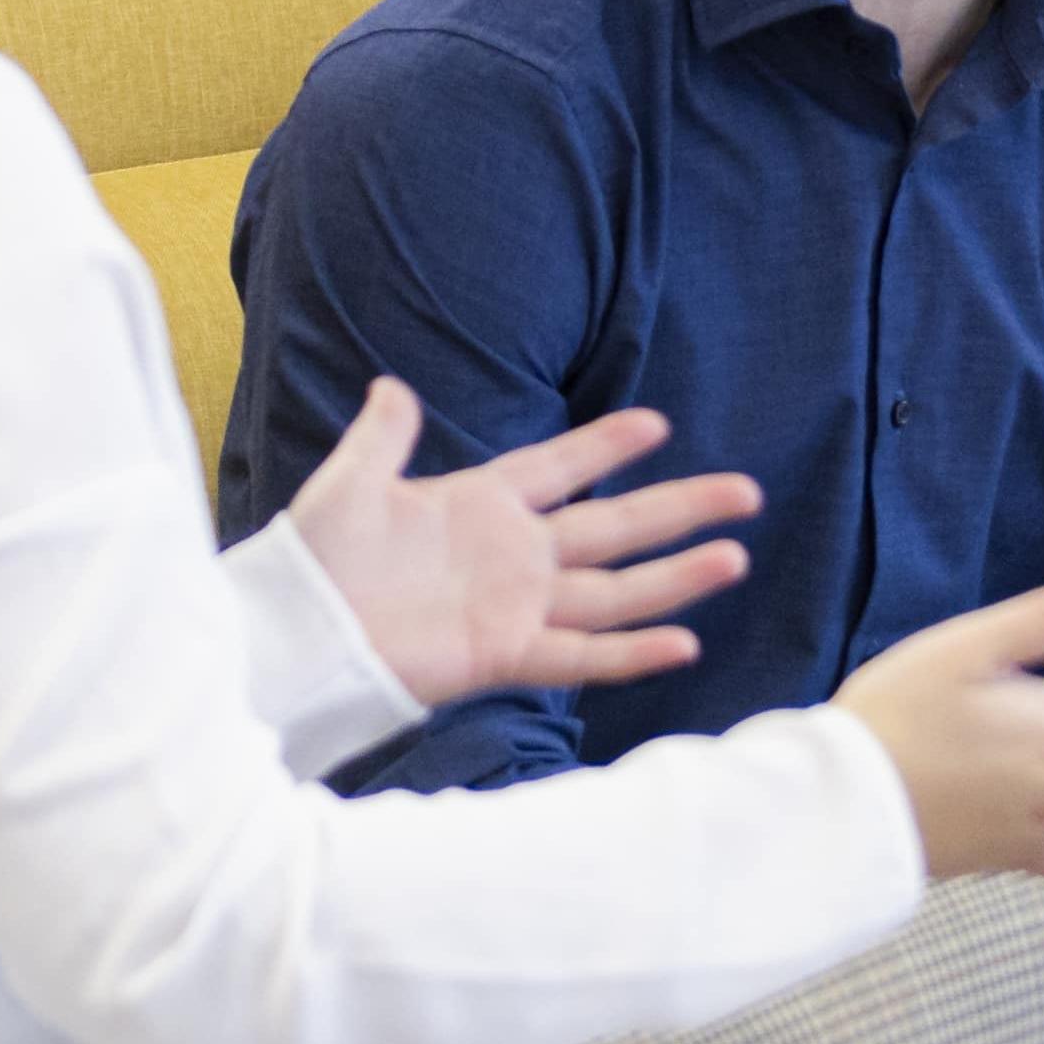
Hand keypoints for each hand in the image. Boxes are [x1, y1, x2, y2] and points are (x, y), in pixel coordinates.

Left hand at [275, 380, 757, 710]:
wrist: (297, 630)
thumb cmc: (317, 559)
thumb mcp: (351, 482)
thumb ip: (383, 437)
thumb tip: (393, 387)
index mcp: (481, 505)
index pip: (560, 467)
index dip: (605, 446)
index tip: (657, 422)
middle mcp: (514, 556)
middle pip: (615, 527)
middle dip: (680, 509)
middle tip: (746, 491)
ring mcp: (516, 607)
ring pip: (616, 591)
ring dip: (676, 577)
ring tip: (735, 557)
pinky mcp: (505, 655)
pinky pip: (580, 656)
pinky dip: (630, 653)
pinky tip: (683, 642)